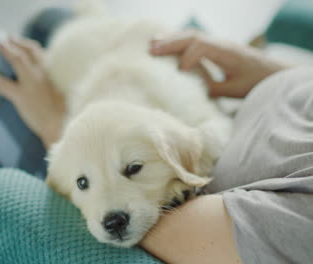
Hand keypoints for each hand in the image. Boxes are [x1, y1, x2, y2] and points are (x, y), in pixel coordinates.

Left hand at [0, 37, 64, 147]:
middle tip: (8, 39)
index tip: (22, 42)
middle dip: (18, 42)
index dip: (30, 46)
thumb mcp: (64, 96)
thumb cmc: (66, 116)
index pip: (42, 53)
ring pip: (18, 59)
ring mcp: (33, 83)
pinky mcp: (23, 96)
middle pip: (30, 50)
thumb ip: (55, 85)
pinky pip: (4, 85)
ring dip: (8, 50)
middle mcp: (45, 73)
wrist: (64, 128)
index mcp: (56, 73)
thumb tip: (47, 85)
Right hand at [149, 30, 289, 97]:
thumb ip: (214, 90)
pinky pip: (194, 39)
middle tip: (151, 50)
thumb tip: (190, 93)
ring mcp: (218, 43)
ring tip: (153, 44)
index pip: (202, 46)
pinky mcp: (216, 47)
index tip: (178, 71)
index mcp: (228, 53)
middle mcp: (221, 43)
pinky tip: (166, 44)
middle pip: (192, 36)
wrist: (275, 73)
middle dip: (171, 43)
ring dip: (172, 39)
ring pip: (192, 35)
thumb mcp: (236, 90)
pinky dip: (178, 41)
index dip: (187, 56)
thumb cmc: (258, 82)